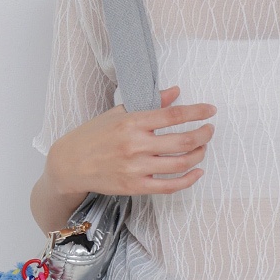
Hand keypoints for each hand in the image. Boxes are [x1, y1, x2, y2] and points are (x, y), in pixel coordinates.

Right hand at [46, 85, 215, 197]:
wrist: (70, 163)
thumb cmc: (94, 135)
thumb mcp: (118, 112)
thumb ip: (150, 103)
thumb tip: (175, 92)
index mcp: (132, 122)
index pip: (173, 115)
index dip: (197, 112)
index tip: (210, 110)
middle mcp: (136, 145)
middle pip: (183, 141)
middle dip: (204, 134)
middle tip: (209, 130)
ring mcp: (136, 168)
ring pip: (180, 164)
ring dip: (199, 155)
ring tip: (203, 148)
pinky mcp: (135, 186)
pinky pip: (169, 186)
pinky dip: (188, 180)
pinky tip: (197, 171)